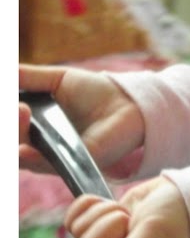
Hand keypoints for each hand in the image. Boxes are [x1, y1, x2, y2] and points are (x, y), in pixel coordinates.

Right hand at [19, 65, 145, 176]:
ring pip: (20, 156)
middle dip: (10, 125)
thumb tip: (5, 71)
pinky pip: (45, 166)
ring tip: (22, 110)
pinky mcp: (73, 163)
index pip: (10, 126)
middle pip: (12, 142)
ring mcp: (53, 156)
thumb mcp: (56, 80)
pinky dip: (30, 158)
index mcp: (31, 126)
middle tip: (19, 107)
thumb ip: (26, 77)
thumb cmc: (94, 92)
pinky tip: (22, 149)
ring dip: (16, 133)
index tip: (13, 103)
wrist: (130, 102)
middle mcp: (37, 145)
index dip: (8, 118)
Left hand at [63, 177, 189, 237]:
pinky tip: (113, 204)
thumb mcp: (157, 235)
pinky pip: (73, 216)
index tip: (127, 236)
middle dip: (109, 226)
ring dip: (104, 213)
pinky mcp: (96, 228)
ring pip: (79, 230)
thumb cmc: (177, 218)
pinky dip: (91, 204)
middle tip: (133, 222)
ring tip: (129, 214)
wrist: (181, 194)